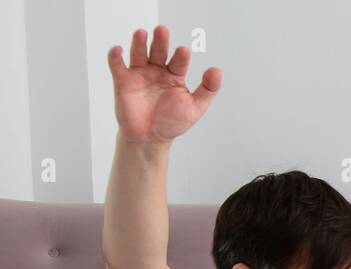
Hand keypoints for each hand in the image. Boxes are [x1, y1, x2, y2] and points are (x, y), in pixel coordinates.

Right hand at [108, 25, 220, 144]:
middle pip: (158, 52)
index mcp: (174, 75)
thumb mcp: (195, 108)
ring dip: (139, 43)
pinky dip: (115, 56)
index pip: (178, 62)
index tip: (184, 51)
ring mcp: (139, 74)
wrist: (150, 138)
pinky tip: (118, 50)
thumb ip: (207, 89)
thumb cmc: (172, 122)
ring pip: (139, 53)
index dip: (181, 57)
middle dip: (161, 41)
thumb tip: (217, 70)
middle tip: (162, 30)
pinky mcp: (123, 80)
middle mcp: (157, 71)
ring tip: (142, 33)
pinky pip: (117, 65)